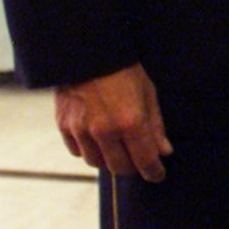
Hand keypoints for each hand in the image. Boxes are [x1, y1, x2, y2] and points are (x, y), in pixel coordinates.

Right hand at [54, 63, 172, 181]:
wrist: (86, 53)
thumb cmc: (123, 71)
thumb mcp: (148, 94)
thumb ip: (155, 126)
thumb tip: (164, 152)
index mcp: (130, 122)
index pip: (145, 161)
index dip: (154, 172)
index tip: (157, 175)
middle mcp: (104, 130)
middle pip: (119, 167)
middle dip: (132, 167)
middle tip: (138, 159)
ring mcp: (81, 130)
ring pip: (96, 163)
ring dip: (109, 159)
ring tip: (117, 146)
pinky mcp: (64, 126)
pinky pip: (77, 151)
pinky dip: (88, 150)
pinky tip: (96, 138)